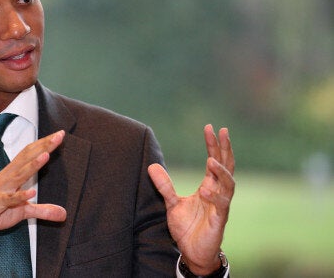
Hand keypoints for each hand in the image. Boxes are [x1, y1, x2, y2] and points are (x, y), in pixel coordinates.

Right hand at [0, 130, 67, 253]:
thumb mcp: (22, 212)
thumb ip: (43, 211)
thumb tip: (64, 214)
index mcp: (11, 175)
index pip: (29, 155)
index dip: (44, 144)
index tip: (59, 135)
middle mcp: (6, 178)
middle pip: (27, 158)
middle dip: (43, 146)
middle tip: (59, 135)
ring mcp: (0, 190)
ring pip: (19, 175)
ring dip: (33, 165)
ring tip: (46, 155)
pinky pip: (9, 199)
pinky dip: (20, 196)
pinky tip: (31, 192)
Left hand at [148, 124, 234, 274]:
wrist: (193, 252)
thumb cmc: (187, 227)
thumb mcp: (172, 203)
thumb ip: (164, 185)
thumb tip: (152, 166)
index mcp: (209, 186)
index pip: (214, 160)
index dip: (213, 144)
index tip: (210, 127)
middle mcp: (218, 193)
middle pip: (227, 166)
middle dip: (224, 149)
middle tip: (221, 131)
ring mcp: (221, 205)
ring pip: (228, 184)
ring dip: (221, 172)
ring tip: (210, 161)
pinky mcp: (219, 220)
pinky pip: (222, 205)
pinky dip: (215, 197)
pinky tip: (205, 190)